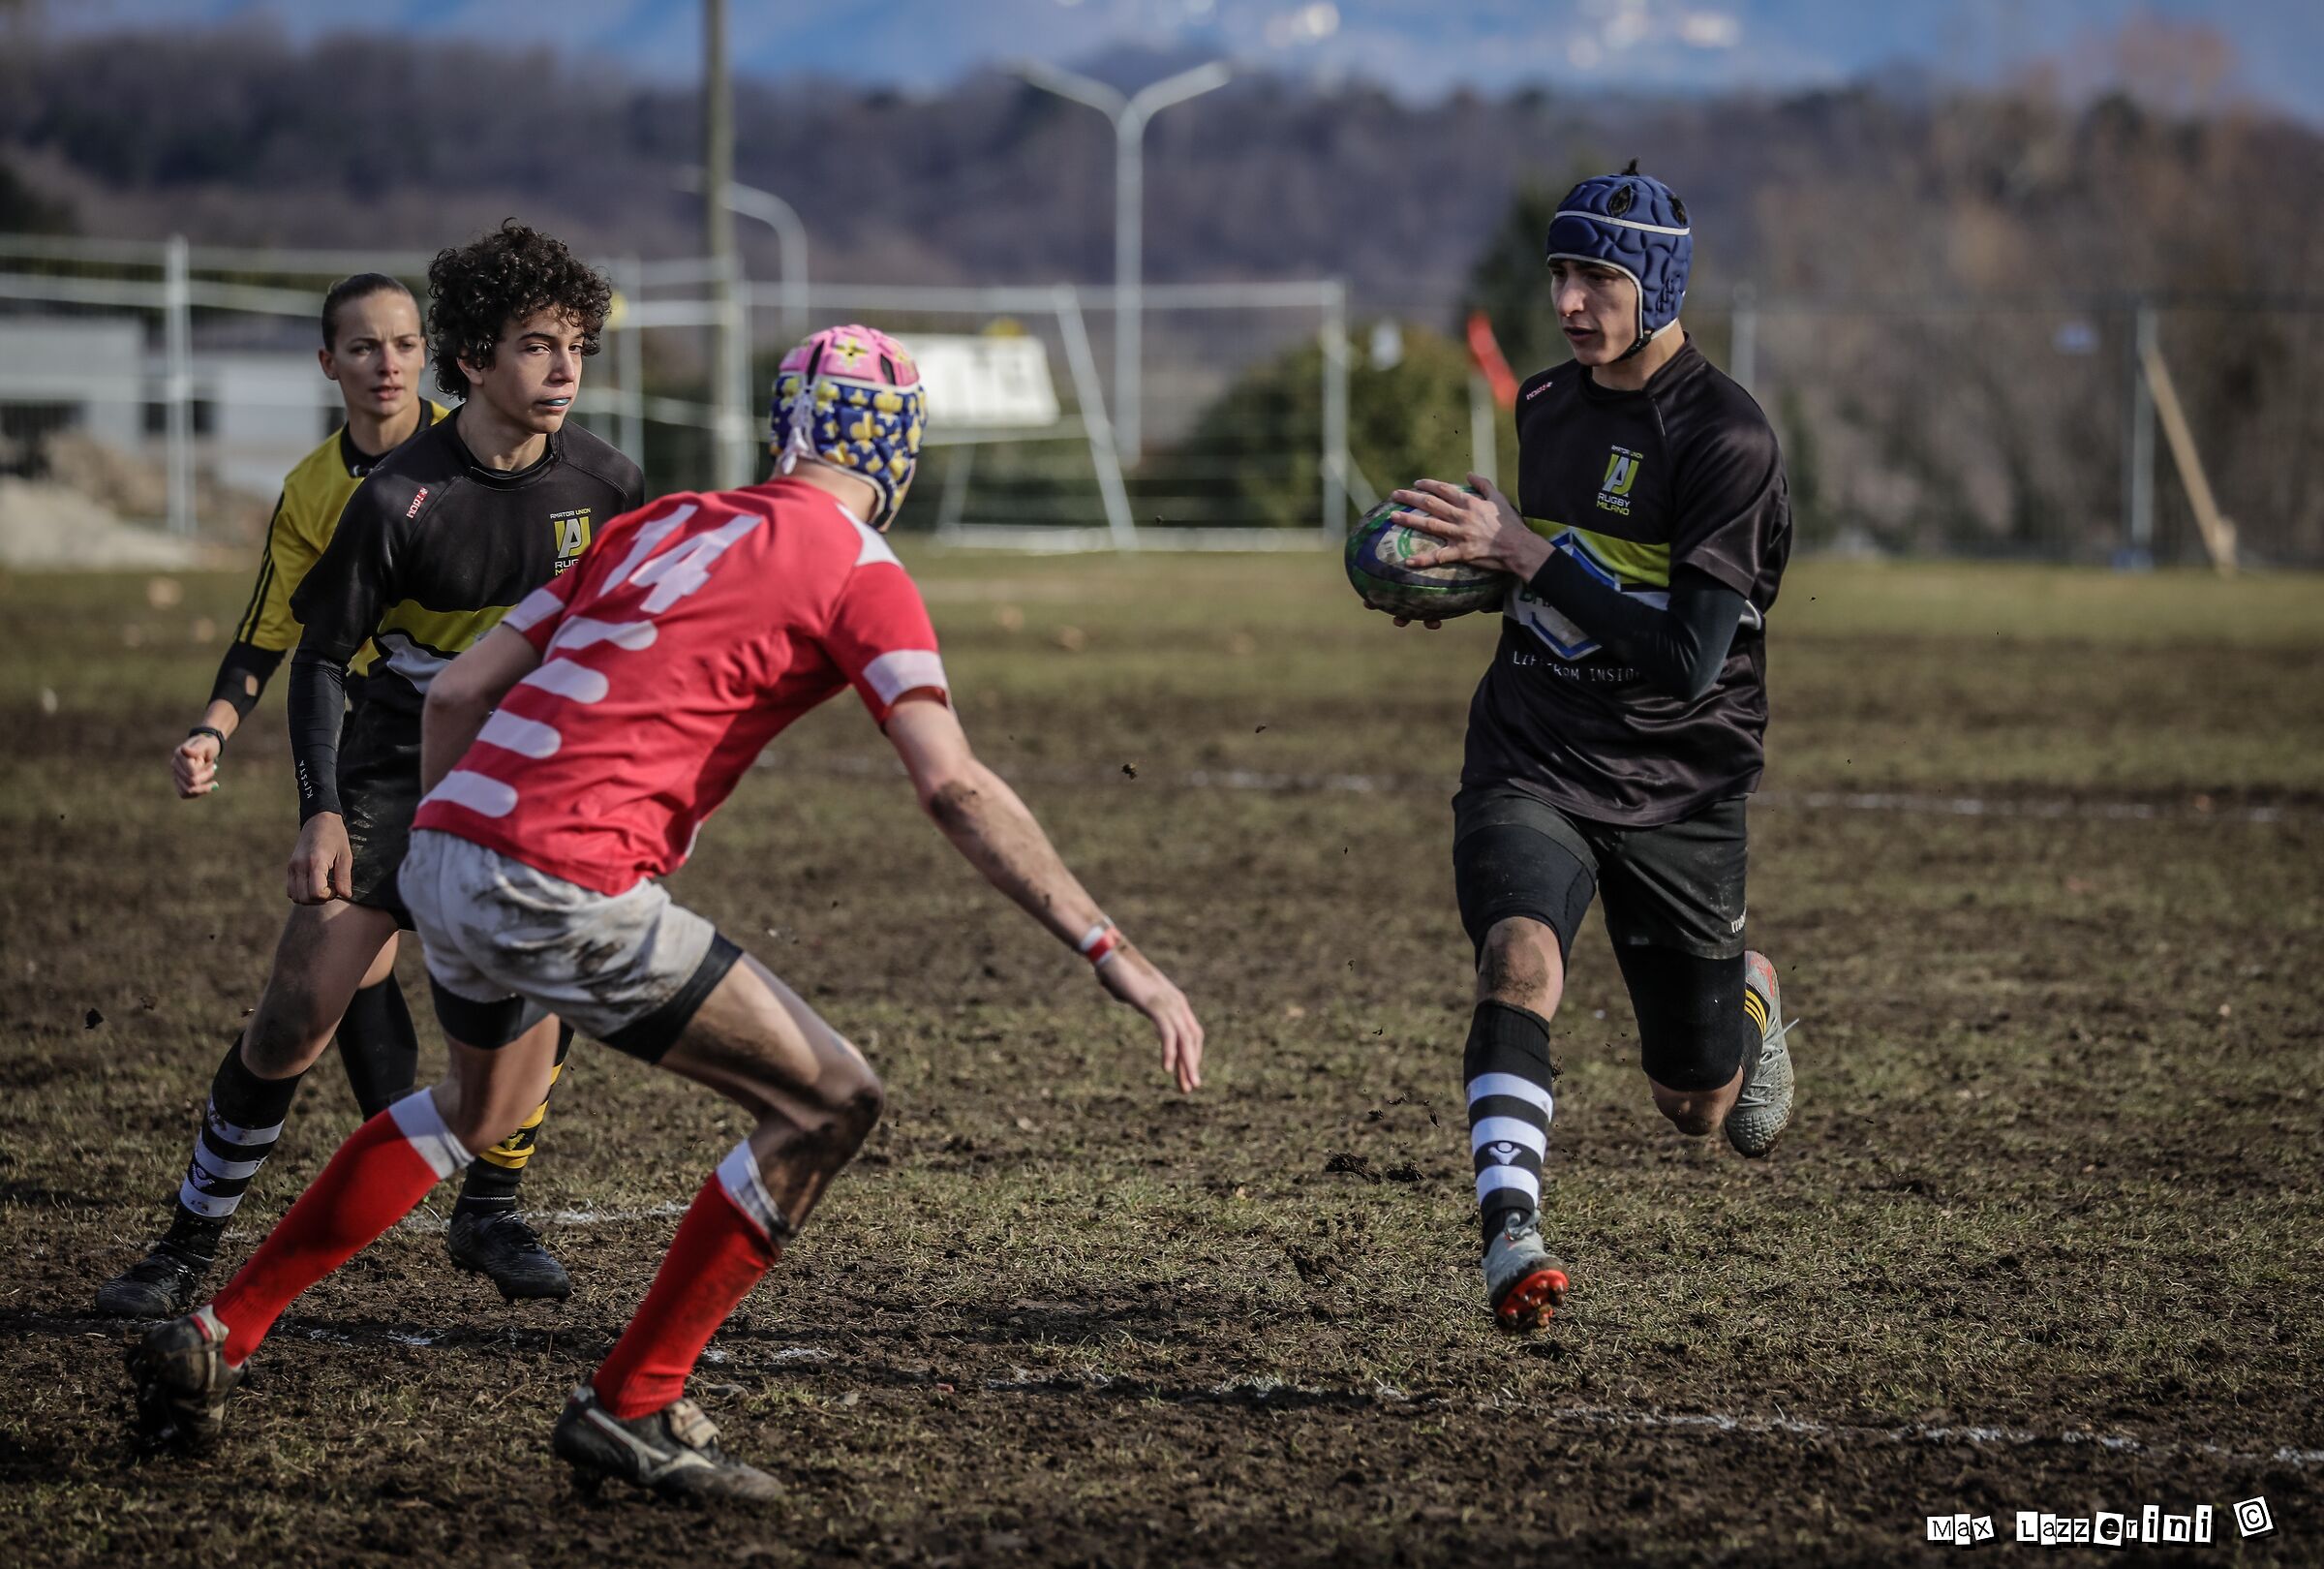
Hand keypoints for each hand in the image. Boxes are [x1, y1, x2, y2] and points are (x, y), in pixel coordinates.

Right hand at [172, 733, 221, 797]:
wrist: (207, 749)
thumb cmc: (208, 745)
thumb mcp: (206, 744)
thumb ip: (196, 748)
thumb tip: (184, 750)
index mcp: (179, 755)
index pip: (192, 773)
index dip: (206, 771)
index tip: (213, 763)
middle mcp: (175, 765)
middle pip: (191, 782)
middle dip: (206, 777)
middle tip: (214, 768)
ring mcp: (175, 774)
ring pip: (187, 791)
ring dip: (203, 787)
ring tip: (212, 781)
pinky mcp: (179, 782)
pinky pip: (184, 794)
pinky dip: (198, 793)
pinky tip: (207, 787)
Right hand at [288, 813, 354, 904]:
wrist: (319, 819)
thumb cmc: (336, 836)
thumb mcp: (345, 855)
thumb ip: (344, 877)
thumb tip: (346, 896)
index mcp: (315, 862)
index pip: (316, 893)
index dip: (328, 896)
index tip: (336, 887)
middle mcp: (300, 866)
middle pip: (304, 898)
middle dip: (319, 900)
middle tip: (331, 889)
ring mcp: (292, 867)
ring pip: (295, 896)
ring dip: (310, 898)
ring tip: (322, 887)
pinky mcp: (290, 867)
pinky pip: (290, 890)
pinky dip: (301, 893)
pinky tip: (313, 884)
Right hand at [1096, 944, 1204, 1093]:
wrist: (1110, 954)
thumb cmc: (1118, 971)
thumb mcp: (1133, 991)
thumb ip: (1135, 998)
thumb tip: (1124, 997)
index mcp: (1175, 1000)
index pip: (1192, 1031)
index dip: (1193, 1053)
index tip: (1189, 1073)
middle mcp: (1177, 1002)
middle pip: (1192, 1038)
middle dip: (1193, 1064)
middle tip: (1192, 1086)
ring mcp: (1168, 1002)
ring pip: (1184, 1039)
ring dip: (1187, 1064)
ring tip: (1186, 1085)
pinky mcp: (1155, 1004)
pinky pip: (1167, 1033)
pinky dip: (1170, 1052)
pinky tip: (1167, 1068)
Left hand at [1390, 473, 1547, 577]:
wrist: (1519, 546)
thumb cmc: (1510, 523)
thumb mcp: (1499, 499)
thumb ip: (1483, 484)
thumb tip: (1468, 474)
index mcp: (1469, 503)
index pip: (1444, 489)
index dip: (1428, 485)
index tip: (1415, 483)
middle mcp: (1461, 516)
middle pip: (1431, 504)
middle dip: (1411, 498)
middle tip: (1394, 495)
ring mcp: (1460, 534)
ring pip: (1429, 525)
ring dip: (1409, 520)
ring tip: (1392, 516)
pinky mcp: (1461, 553)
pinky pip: (1439, 557)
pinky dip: (1423, 560)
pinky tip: (1407, 561)